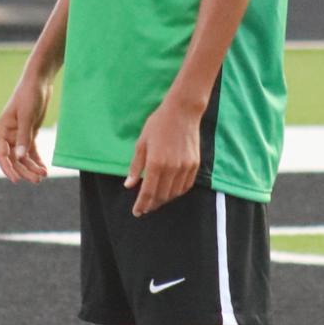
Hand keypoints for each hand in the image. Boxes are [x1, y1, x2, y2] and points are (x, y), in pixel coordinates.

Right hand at [0, 71, 52, 183]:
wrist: (39, 81)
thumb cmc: (29, 95)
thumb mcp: (27, 116)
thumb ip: (23, 137)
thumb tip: (19, 157)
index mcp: (1, 130)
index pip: (1, 155)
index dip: (8, 169)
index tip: (17, 180)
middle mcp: (8, 135)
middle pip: (14, 159)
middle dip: (24, 171)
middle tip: (37, 180)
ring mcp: (18, 135)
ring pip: (23, 157)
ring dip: (32, 167)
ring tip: (43, 176)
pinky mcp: (29, 133)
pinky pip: (31, 151)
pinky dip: (37, 160)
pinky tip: (44, 169)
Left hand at [125, 94, 201, 215]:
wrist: (182, 112)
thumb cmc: (158, 124)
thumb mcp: (141, 143)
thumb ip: (136, 166)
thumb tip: (128, 185)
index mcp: (155, 163)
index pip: (148, 192)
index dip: (141, 205)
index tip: (137, 212)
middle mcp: (171, 168)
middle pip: (161, 196)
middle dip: (152, 204)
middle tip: (145, 207)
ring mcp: (185, 167)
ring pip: (174, 193)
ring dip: (164, 200)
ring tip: (156, 200)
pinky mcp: (194, 165)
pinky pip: (186, 186)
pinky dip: (177, 192)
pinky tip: (170, 191)